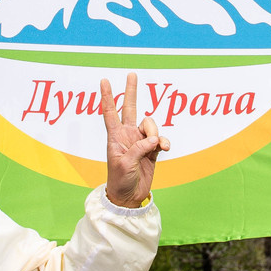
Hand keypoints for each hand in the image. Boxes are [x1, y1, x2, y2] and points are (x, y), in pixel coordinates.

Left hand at [98, 72, 167, 206]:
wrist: (129, 196)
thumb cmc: (119, 180)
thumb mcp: (124, 164)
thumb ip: (138, 149)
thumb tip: (154, 139)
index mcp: (115, 137)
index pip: (110, 112)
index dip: (107, 96)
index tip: (104, 80)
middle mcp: (127, 135)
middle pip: (130, 108)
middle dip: (131, 91)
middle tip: (132, 74)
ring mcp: (140, 141)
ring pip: (151, 125)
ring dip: (155, 133)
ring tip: (155, 146)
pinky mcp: (152, 150)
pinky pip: (161, 139)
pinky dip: (164, 142)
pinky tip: (165, 149)